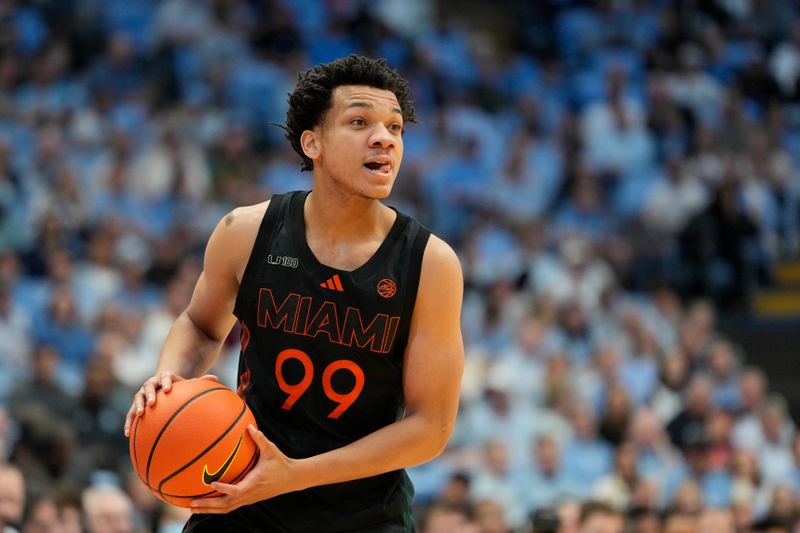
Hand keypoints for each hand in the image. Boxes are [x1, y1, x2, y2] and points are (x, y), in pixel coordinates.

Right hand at [123, 373, 218, 436]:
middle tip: (153, 402)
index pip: (166, 376)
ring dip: (138, 405)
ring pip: (138, 398)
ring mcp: (142, 394)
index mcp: (166, 377)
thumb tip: (217, 378)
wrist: (163, 388)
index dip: (167, 381)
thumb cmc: (179, 388)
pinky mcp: (137, 405)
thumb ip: (201, 381)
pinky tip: (128, 434)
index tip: (170, 389)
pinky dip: (129, 422)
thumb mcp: (189, 384)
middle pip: (148, 386)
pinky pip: (131, 414)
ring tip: (141, 414)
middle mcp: (152, 384)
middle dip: (150, 394)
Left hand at [189, 425, 305, 513]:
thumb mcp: (271, 450)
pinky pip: (230, 506)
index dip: (223, 488)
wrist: (292, 478)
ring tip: (192, 508)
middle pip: (225, 505)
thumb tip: (249, 426)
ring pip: (226, 509)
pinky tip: (207, 505)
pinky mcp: (248, 500)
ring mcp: (248, 499)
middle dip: (207, 506)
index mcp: (253, 483)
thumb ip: (259, 439)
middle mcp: (249, 495)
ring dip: (209, 509)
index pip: (236, 490)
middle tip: (190, 504)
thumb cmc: (281, 463)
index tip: (210, 483)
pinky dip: (217, 507)